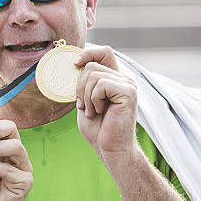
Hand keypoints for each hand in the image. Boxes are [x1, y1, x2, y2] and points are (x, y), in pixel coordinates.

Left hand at [74, 45, 140, 164]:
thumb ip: (83, 84)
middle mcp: (124, 79)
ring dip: (86, 96)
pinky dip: (94, 99)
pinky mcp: (128, 92)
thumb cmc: (98, 129)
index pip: (104, 52)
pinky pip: (101, 85)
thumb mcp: (85, 101)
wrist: (110, 148)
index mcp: (115, 79)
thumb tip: (73, 66)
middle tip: (85, 106)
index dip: (88, 53)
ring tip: (93, 111)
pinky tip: (100, 111)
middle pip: (92, 65)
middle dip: (80, 87)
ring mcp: (128, 84)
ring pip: (94, 75)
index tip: (75, 64)